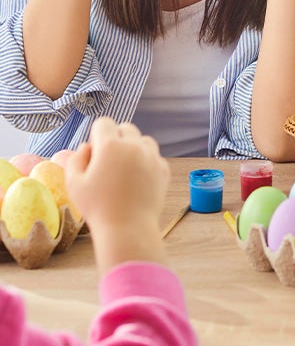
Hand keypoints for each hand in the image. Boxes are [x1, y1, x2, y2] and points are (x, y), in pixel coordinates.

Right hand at [66, 118, 169, 272]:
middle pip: (125, 128)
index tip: (95, 153)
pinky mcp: (163, 168)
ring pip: (143, 140)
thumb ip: (76, 159)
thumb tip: (87, 146)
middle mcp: (134, 145)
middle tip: (109, 162)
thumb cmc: (97, 207)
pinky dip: (146, 163)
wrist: (127, 228)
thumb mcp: (74, 183)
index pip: (104, 123)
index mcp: (111, 145)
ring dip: (134, 148)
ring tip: (124, 170)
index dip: (97, 135)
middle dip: (116, 139)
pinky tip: (137, 180)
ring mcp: (152, 156)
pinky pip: (154, 157)